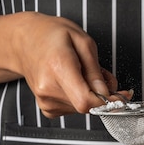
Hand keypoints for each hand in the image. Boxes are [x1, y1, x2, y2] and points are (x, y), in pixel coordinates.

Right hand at [12, 12, 131, 117]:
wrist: (25, 41)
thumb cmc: (52, 35)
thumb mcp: (83, 41)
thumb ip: (96, 71)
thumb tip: (107, 93)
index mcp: (59, 67)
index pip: (86, 101)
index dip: (106, 101)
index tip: (119, 95)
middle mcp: (48, 88)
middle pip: (87, 105)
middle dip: (101, 93)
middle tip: (99, 73)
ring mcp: (45, 100)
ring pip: (82, 108)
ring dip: (90, 94)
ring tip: (80, 73)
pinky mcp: (47, 108)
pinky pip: (73, 109)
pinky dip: (79, 98)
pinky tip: (72, 82)